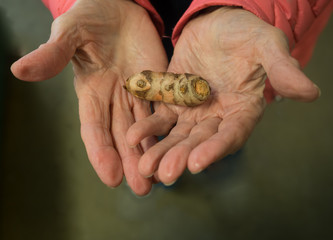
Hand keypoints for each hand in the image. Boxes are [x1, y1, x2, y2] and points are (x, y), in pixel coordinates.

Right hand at [11, 0, 167, 194]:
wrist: (119, 8)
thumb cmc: (90, 17)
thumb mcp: (71, 33)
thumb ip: (53, 53)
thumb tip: (19, 69)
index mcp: (92, 92)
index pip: (94, 128)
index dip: (101, 151)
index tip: (111, 176)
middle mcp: (115, 99)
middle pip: (123, 136)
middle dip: (132, 162)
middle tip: (143, 188)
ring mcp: (139, 94)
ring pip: (146, 129)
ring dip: (153, 152)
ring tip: (163, 177)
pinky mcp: (159, 84)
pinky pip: (165, 109)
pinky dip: (171, 128)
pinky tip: (179, 147)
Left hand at [127, 7, 319, 184]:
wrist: (217, 25)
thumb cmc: (245, 34)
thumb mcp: (266, 46)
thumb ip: (282, 70)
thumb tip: (310, 93)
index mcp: (243, 110)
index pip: (232, 135)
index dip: (216, 149)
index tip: (198, 163)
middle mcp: (217, 117)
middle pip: (200, 142)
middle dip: (181, 158)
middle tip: (165, 174)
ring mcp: (193, 112)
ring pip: (176, 136)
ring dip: (161, 151)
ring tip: (144, 166)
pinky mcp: (173, 101)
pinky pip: (159, 117)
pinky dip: (147, 127)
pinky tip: (133, 136)